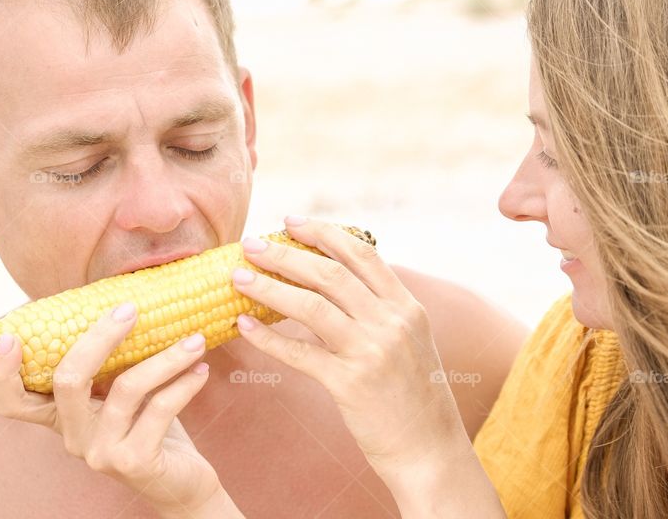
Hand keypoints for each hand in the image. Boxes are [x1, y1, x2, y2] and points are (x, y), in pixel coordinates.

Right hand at [0, 302, 234, 517]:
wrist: (182, 482)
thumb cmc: (153, 428)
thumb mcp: (125, 397)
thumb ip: (114, 368)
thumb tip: (125, 307)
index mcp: (64, 418)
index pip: (15, 402)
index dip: (3, 374)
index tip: (9, 338)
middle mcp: (74, 437)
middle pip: (69, 380)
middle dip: (100, 337)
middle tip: (131, 309)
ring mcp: (101, 452)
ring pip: (127, 389)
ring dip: (166, 358)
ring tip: (195, 340)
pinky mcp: (134, 461)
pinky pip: (160, 408)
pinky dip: (184, 383)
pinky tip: (201, 370)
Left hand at [232, 217, 498, 514]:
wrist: (429, 447)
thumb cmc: (414, 393)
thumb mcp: (410, 339)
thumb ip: (382, 307)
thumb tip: (338, 277)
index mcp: (406, 306)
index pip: (362, 255)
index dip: (323, 233)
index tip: (290, 221)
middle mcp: (391, 322)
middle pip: (330, 274)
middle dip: (286, 253)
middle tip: (251, 242)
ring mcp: (371, 352)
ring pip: (311, 306)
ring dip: (269, 287)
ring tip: (238, 276)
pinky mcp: (349, 383)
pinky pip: (299, 353)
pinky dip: (268, 338)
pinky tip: (244, 325)